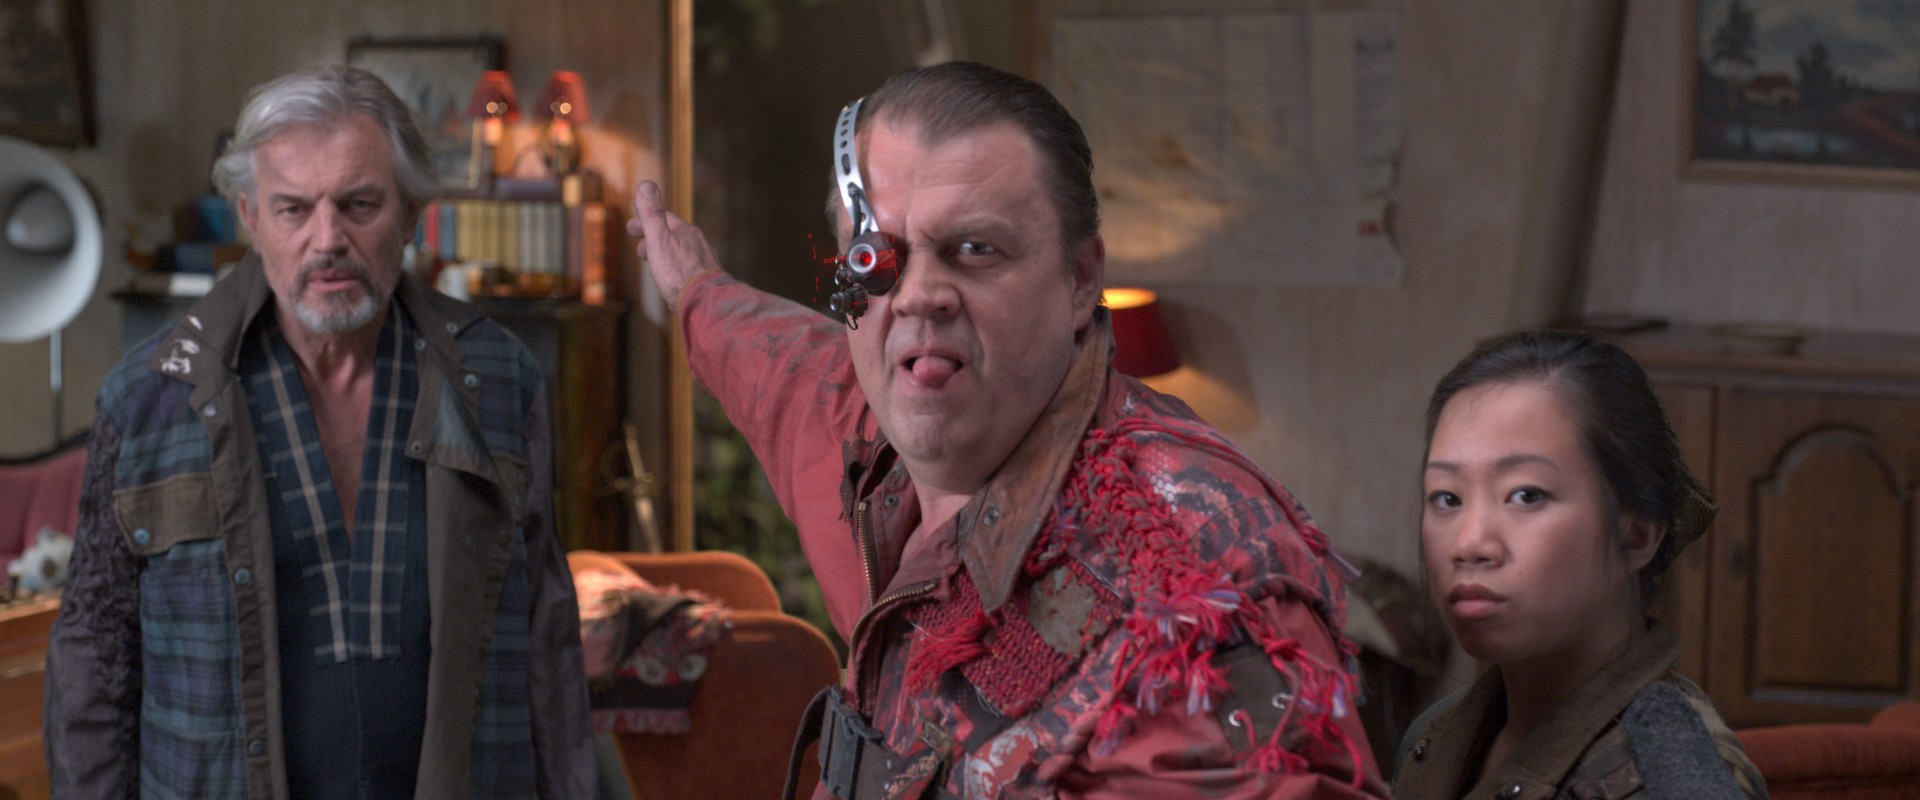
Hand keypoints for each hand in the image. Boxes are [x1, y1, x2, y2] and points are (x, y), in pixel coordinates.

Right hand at [627, 180, 722, 311]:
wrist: (706, 304)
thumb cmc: (680, 272)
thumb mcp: (659, 240)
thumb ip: (652, 215)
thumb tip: (646, 184)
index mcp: (686, 233)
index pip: (664, 220)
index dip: (646, 221)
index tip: (630, 227)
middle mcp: (699, 245)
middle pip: (673, 237)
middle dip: (654, 240)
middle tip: (640, 250)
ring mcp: (705, 263)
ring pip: (681, 255)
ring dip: (665, 257)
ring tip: (654, 267)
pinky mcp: (707, 282)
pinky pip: (688, 272)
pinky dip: (676, 271)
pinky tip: (673, 283)